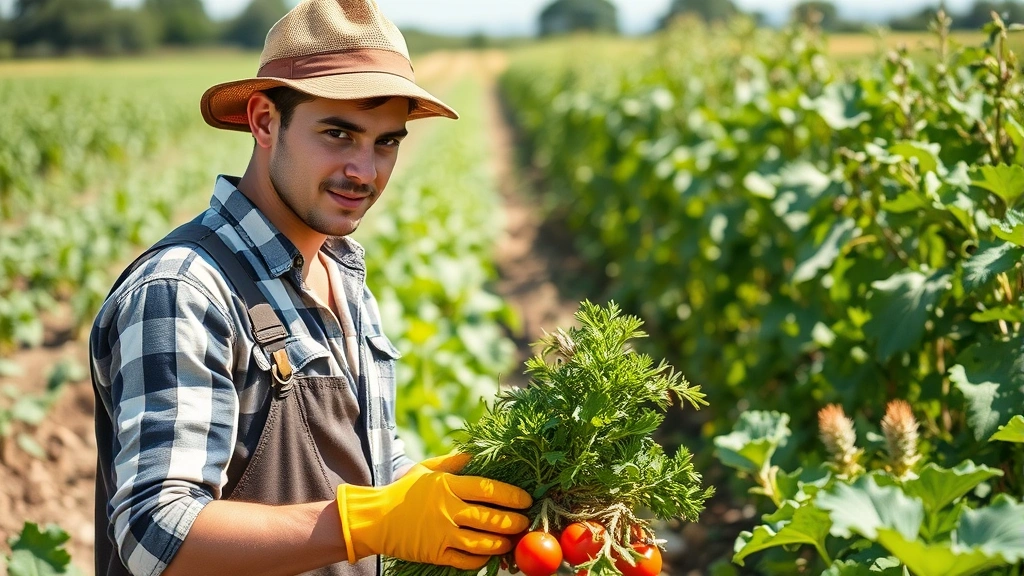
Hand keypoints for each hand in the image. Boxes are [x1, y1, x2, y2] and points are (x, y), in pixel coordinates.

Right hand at [337, 454, 531, 569]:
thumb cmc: (401, 491)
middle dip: (513, 521)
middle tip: (525, 522)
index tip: (525, 499)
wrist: (373, 518)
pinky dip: (480, 559)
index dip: (511, 496)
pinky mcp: (434, 553)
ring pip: (481, 542)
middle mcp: (447, 509)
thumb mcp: (426, 469)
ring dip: (501, 542)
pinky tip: (489, 555)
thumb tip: (475, 453)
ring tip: (510, 541)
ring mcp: (441, 533)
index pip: (488, 489)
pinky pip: (464, 560)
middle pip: (489, 517)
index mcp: (447, 486)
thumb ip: (453, 462)